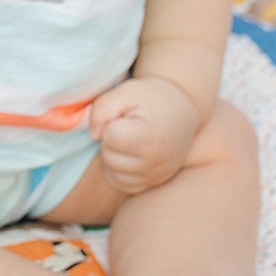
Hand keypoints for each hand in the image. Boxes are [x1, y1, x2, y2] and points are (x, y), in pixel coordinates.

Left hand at [88, 76, 201, 193]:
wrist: (181, 110)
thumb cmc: (151, 99)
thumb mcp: (126, 92)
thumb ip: (102, 109)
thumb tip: (93, 135)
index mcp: (150, 137)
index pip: (110, 137)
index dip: (111, 124)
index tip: (126, 117)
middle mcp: (155, 162)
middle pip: (110, 157)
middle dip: (111, 141)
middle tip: (128, 127)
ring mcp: (156, 176)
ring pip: (113, 173)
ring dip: (114, 156)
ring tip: (130, 139)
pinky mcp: (154, 183)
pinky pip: (122, 184)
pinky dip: (120, 170)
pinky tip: (130, 153)